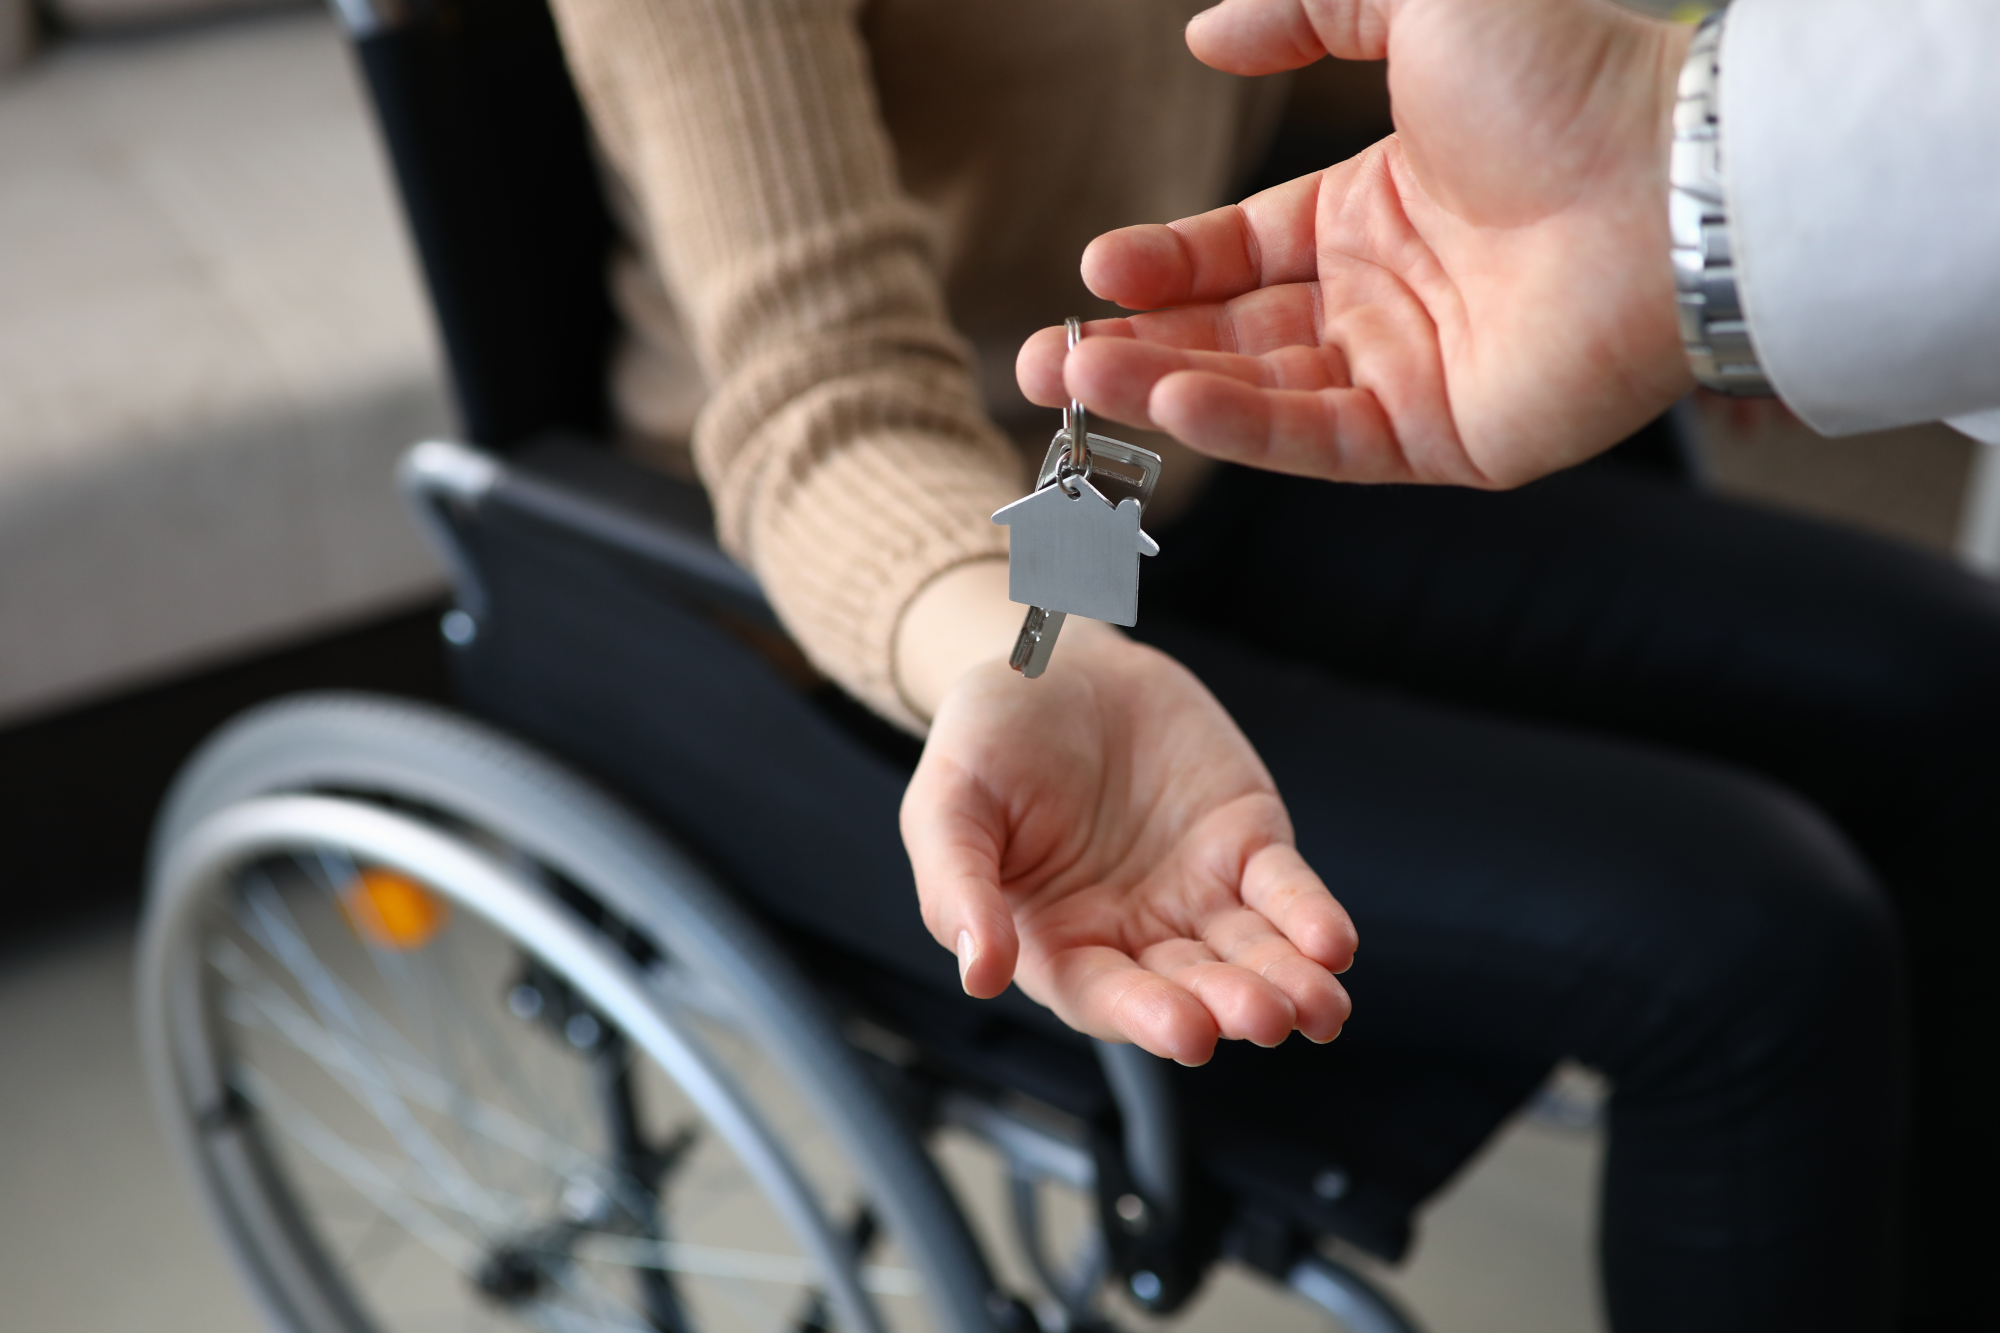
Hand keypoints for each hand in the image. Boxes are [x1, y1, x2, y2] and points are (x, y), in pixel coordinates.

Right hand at [900, 620, 1355, 1064]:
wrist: (1052, 657)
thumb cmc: (985, 741)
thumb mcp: (947, 804)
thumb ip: (957, 888)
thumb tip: (980, 974)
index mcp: (1056, 941)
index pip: (1104, 995)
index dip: (1147, 1017)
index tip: (1189, 1034)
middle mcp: (1133, 932)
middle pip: (1189, 986)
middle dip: (1231, 1005)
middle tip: (1265, 1017)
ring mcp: (1196, 892)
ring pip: (1249, 952)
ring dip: (1287, 981)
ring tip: (1319, 1003)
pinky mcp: (1245, 843)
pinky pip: (1286, 891)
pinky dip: (1312, 919)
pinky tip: (1333, 945)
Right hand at [1017, 0, 1694, 488]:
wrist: (1677, 178)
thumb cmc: (1568, 80)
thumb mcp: (1417, 1)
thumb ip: (1305, 10)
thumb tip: (1202, 35)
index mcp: (1376, 209)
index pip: (1238, 254)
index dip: (1161, 267)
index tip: (1092, 268)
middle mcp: (1385, 297)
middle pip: (1228, 334)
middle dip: (1130, 346)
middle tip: (1040, 358)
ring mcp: (1410, 374)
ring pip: (1256, 392)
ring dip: (1160, 387)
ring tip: (1072, 379)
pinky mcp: (1441, 440)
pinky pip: (1317, 439)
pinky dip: (1240, 426)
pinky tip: (1168, 398)